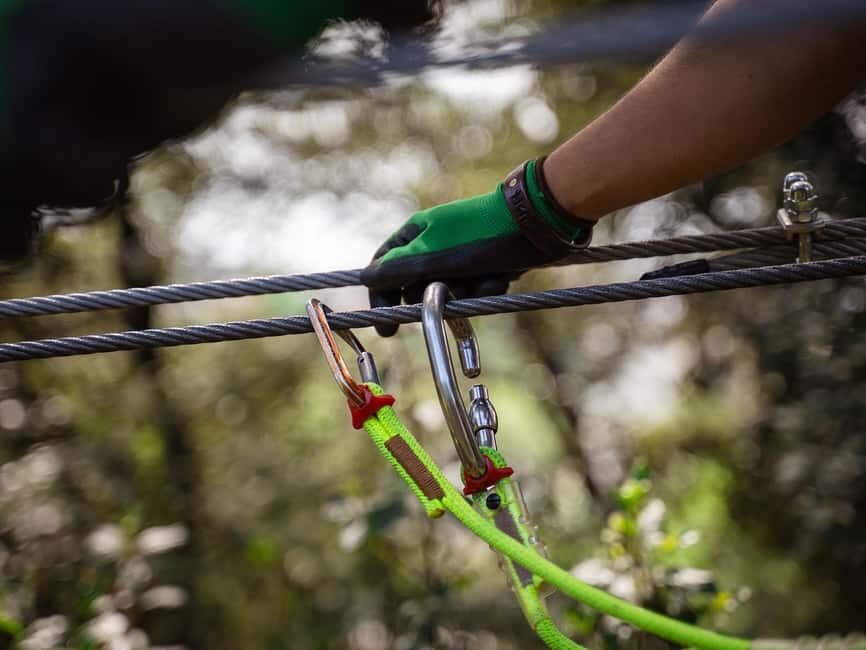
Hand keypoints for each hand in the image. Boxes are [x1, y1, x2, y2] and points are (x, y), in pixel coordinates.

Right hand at [361, 159, 593, 335]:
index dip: (382, 297)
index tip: (386, 329)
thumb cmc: (479, 236)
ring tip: (482, 280)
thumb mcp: (433, 255)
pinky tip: (500, 277)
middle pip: (417, 287)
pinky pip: (475, 291)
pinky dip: (487, 288)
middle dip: (435, 298)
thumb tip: (364, 277)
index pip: (384, 269)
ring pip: (450, 294)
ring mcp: (460, 256)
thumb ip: (398, 270)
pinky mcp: (484, 266)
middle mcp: (434, 245)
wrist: (536, 225)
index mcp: (416, 235)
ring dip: (466, 294)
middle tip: (446, 299)